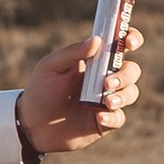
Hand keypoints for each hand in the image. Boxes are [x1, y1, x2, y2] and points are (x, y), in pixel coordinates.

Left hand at [17, 27, 144, 155]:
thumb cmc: (41, 91)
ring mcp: (107, 100)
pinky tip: (99, 118)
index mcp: (95, 61)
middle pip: (131, 70)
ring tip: (105, 102)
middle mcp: (105, 78)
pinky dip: (113, 117)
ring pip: (131, 93)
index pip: (121, 44)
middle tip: (107, 83)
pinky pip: (119, 118)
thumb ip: (72, 52)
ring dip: (123, 95)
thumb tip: (97, 39)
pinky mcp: (105, 121)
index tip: (129, 42)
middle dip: (125, 74)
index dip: (132, 39)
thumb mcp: (50, 67)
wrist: (31, 125)